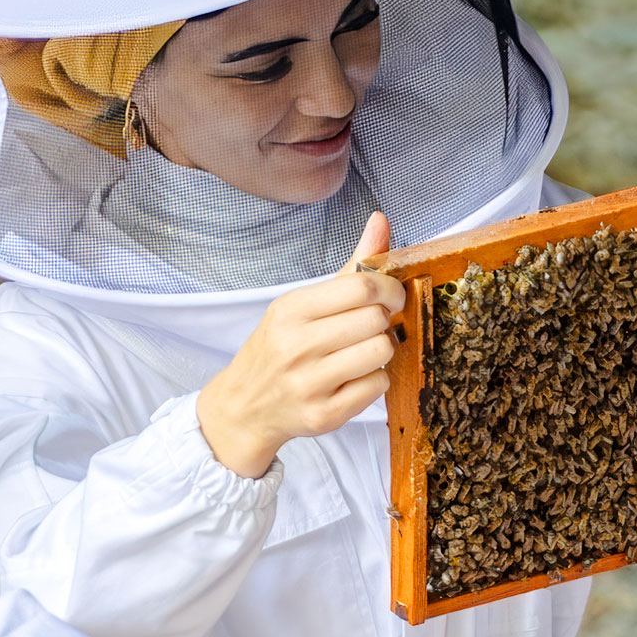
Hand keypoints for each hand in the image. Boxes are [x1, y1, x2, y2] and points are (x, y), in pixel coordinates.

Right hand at [197, 213, 403, 478]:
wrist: (245, 406)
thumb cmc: (280, 346)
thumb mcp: (303, 303)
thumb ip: (350, 266)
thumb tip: (381, 220)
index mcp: (291, 309)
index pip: (361, 287)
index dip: (390, 288)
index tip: (391, 296)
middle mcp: (296, 345)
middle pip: (376, 320)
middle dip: (386, 320)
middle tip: (376, 325)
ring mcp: (309, 383)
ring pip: (381, 353)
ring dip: (383, 350)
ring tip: (364, 350)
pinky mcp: (324, 415)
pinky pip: (377, 387)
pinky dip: (376, 380)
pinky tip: (356, 377)